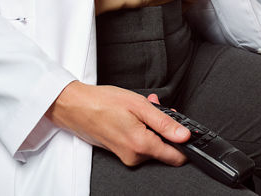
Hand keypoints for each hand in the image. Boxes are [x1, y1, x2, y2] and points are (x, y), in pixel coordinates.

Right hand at [45, 82, 189, 166]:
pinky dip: (141, 129)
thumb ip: (165, 123)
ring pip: (151, 144)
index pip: (176, 157)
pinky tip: (133, 114)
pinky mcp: (120, 152)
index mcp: (141, 146)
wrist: (75, 106)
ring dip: (151, 125)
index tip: (184, 128)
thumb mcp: (139, 105)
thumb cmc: (102, 102)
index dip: (184, 142)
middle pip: (164, 148)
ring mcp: (126, 156)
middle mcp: (134, 157)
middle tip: (156, 106)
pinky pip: (139, 143)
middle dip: (164, 127)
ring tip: (142, 106)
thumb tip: (185, 135)